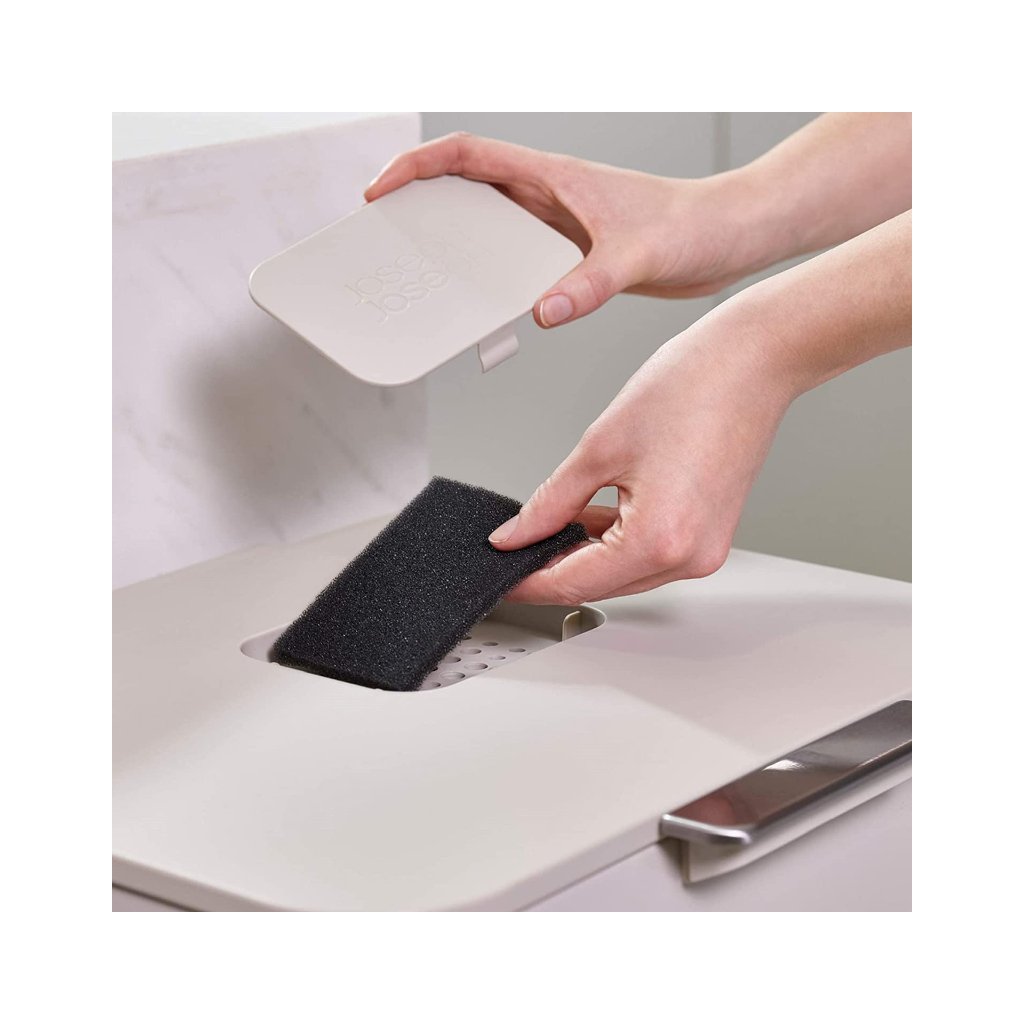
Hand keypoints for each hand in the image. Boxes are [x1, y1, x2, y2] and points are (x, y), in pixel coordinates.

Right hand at [365, 132, 763, 326]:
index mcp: (554, 177)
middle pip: (465, 187)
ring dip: (453, 242)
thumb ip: (589, 284)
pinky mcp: (572, 253)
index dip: (417, 167)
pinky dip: (490, 275)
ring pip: (487, 224)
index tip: (384, 190)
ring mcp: (558, 224)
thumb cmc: (695, 225)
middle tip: (389, 236)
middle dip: (420, 204)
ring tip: (425, 272)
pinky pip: (515, 259)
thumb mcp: (638, 256)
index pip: (468, 155)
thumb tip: (543, 312)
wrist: (730, 236)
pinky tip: (486, 304)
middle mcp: (550, 196)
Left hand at [488, 301, 792, 602]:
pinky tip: (593, 517)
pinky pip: (651, 556)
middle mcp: (688, 557)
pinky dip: (617, 544)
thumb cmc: (693, 388)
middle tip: (517, 549)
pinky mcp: (710, 537)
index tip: (502, 575)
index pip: (575, 583)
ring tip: (554, 524)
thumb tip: (516, 535)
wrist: (754, 362)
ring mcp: (704, 551)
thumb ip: (550, 503)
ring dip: (587, 557)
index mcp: (659, 540)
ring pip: (625, 575)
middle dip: (555, 570)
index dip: (530, 582)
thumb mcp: (599, 447)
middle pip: (602, 586)